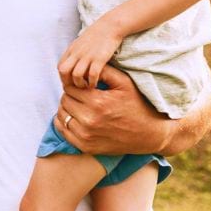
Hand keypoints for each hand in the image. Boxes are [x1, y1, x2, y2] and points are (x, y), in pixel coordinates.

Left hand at [55, 65, 170, 155]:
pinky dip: (64, 123)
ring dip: (67, 108)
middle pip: (64, 101)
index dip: (75, 84)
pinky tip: (74, 117)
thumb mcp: (124, 83)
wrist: (149, 135)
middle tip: (81, 95)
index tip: (82, 86)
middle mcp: (90, 120)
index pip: (70, 87)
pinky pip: (63, 131)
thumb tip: (86, 63)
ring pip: (61, 115)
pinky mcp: (86, 147)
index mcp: (98, 102)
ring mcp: (86, 136)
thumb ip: (104, 71)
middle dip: (70, 95)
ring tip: (79, 106)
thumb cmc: (137, 105)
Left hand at [57, 19, 123, 88]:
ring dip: (81, 84)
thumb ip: (74, 53)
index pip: (60, 67)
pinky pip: (92, 74)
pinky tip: (95, 83)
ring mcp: (87, 56)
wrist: (109, 26)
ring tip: (87, 87)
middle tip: (78, 88)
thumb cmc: (96, 36)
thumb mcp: (80, 43)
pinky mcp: (99, 58)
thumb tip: (71, 66)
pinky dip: (92, 82)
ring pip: (76, 75)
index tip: (72, 83)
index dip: (64, 78)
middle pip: (64, 72)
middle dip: (69, 83)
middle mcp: (77, 53)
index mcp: (71, 50)